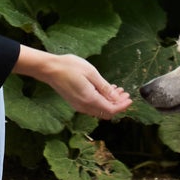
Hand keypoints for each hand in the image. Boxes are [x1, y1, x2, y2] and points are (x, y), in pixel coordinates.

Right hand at [16, 45, 130, 119]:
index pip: (111, 109)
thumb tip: (117, 97)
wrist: (49, 69)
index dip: (122, 106)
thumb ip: (104, 87)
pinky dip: (101, 100)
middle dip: (117, 104)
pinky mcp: (75, 102)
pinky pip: (92, 106)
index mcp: (89, 99)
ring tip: (117, 90)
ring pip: (99, 109)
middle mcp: (84, 106)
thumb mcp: (91, 73)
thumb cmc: (69, 67)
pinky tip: (104, 90)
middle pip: (106, 112)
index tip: (130, 99)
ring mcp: (78, 105)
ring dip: (109, 102)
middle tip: (125, 94)